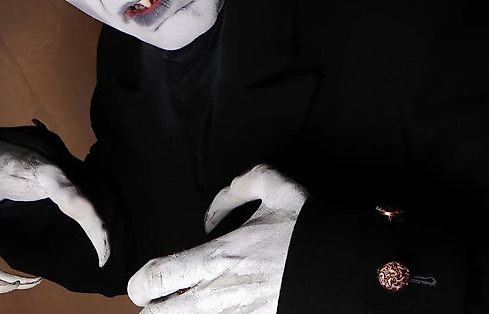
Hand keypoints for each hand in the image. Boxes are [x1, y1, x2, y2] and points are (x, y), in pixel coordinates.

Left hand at [127, 164, 307, 313]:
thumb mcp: (276, 187)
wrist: (349, 268)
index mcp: (218, 257)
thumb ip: (239, 187)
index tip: (146, 283)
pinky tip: (216, 312)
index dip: (139, 284)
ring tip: (189, 306)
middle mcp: (219, 295)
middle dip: (154, 311)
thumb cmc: (309, 229)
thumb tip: (213, 210)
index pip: (154, 279)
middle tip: (164, 301)